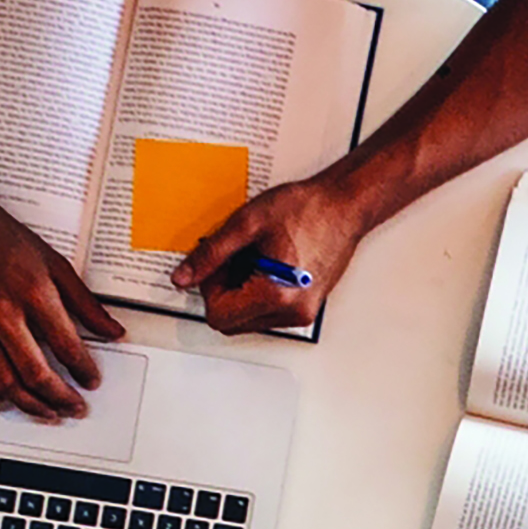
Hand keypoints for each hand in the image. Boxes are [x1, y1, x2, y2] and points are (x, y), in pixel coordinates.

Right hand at [0, 195, 117, 415]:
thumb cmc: (2, 239)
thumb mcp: (54, 263)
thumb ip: (85, 302)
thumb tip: (113, 331)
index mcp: (33, 293)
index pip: (67, 346)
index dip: (85, 370)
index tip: (92, 380)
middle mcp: (2, 313)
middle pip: (36, 373)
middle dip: (62, 398)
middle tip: (75, 406)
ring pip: (4, 382)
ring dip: (30, 405)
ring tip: (48, 412)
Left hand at [181, 169, 372, 340]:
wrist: (344, 206)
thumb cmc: (305, 209)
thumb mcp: (246, 224)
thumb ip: (210, 254)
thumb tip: (184, 277)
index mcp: (276, 296)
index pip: (219, 315)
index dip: (210, 287)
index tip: (220, 262)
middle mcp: (292, 313)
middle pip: (231, 322)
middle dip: (224, 292)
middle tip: (236, 259)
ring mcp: (301, 313)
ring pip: (247, 319)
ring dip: (241, 293)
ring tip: (256, 258)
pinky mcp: (305, 308)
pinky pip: (266, 313)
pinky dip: (257, 293)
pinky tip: (267, 264)